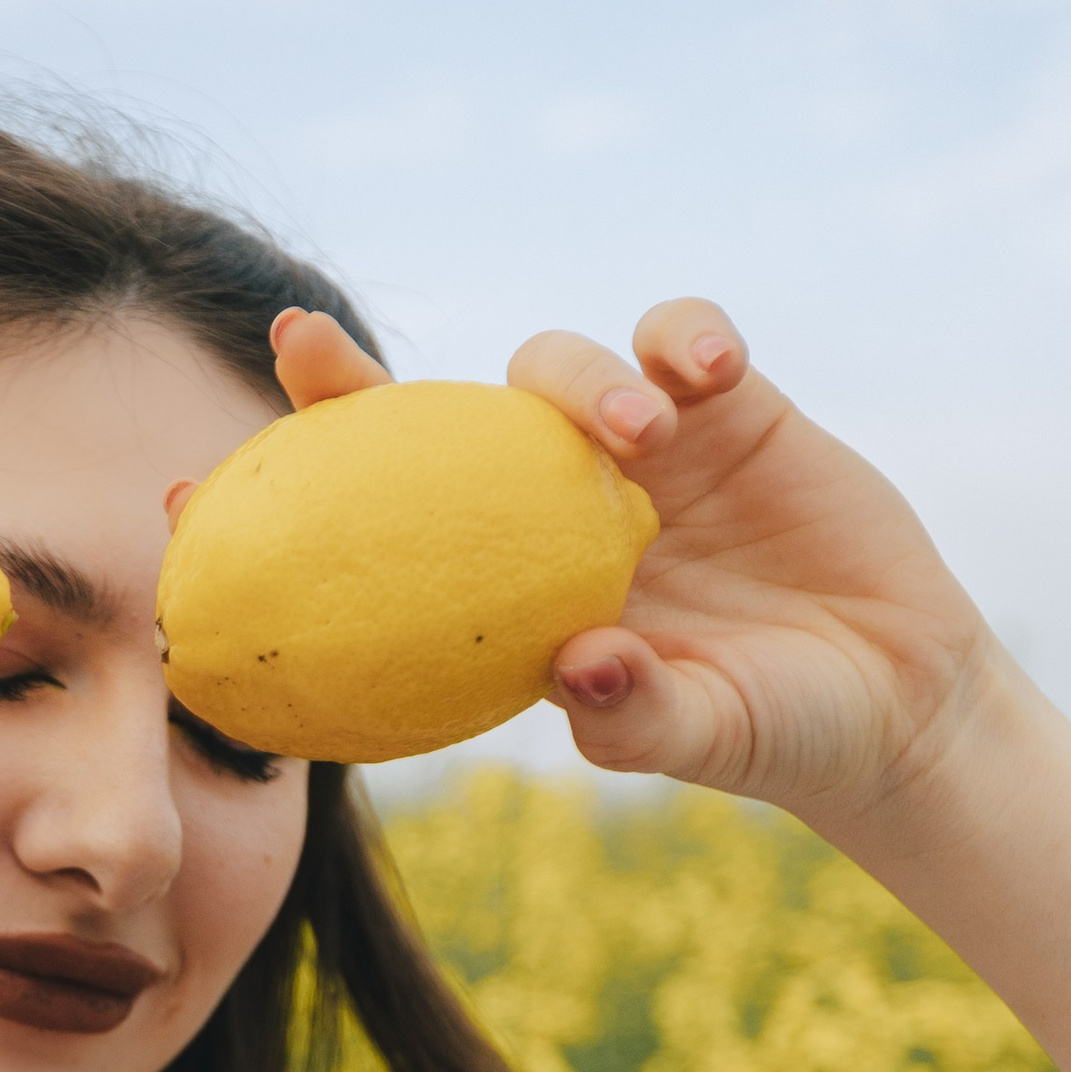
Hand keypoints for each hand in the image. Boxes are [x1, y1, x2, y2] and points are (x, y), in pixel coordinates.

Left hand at [271, 302, 999, 823]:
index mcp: (507, 586)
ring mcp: (635, 449)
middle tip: (296, 343)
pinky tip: (704, 376)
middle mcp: (545, 506)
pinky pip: (683, 336)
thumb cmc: (772, 732)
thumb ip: (641, 717)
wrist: (891, 701)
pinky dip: (683, 338)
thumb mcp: (704, 734)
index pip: (374, 534)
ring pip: (557, 366)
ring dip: (579, 383)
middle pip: (426, 421)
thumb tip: (584, 670)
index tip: (178, 495)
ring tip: (634, 440)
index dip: (283, 508)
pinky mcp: (732, 405)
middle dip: (346, 377)